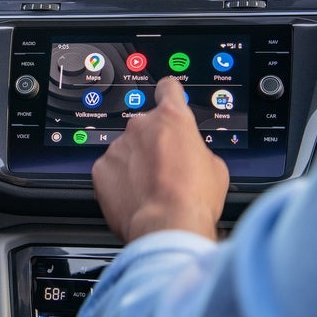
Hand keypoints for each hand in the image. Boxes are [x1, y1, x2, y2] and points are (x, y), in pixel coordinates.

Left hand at [91, 77, 228, 242]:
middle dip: (153, 143)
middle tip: (165, 169)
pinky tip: (134, 196)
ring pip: (127, 150)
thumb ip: (197, 149)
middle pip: (146, 126)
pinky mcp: (101, 168)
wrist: (167, 227)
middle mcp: (141, 126)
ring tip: (150, 189)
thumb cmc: (194, 199)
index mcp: (173, 119)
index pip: (168, 89)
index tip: (167, 95)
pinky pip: (110, 169)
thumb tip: (192, 156)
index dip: (169, 93)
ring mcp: (118, 146)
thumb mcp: (215, 167)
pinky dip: (118, 180)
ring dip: (135, 163)